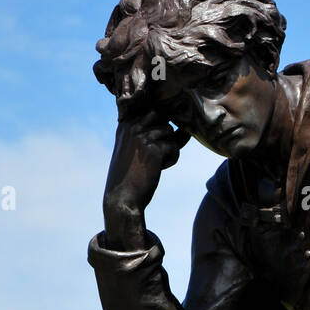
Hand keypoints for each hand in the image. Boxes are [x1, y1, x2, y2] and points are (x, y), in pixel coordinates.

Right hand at [103, 111, 189, 249]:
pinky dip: (172, 158)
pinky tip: (160, 168)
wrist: (123, 198)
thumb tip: (185, 127)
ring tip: (158, 162)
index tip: (154, 144)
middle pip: (163, 118)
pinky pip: (174, 146)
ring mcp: (142, 136)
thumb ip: (154, 133)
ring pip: (170, 132)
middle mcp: (132, 126)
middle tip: (159, 152)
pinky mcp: (153, 150)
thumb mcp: (137, 149)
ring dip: (169, 148)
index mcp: (125, 123)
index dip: (159, 127)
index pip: (153, 111)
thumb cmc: (132, 174)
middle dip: (166, 134)